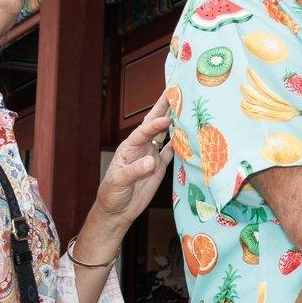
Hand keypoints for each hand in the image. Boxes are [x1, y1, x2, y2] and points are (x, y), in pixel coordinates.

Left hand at [94, 92, 172, 226]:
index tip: (166, 118)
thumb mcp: (119, 182)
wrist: (117, 211)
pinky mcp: (160, 167)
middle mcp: (142, 147)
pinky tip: (189, 134)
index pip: (143, 131)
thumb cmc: (112, 193)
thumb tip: (152, 161)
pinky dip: (180, 143)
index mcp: (129, 147)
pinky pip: (172, 151)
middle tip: (174, 92)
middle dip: (163, 108)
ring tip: (185, 107)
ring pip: (165, 135)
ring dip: (174, 122)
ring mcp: (152, 155)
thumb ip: (134, 170)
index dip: (154, 124)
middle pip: (154, 125)